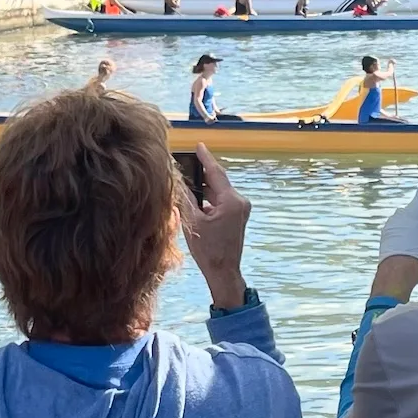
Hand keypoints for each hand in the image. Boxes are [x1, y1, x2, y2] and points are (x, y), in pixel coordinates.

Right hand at [180, 148, 250, 308]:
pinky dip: (208, 200)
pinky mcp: (238, 216)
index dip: (205, 157)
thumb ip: (185, 198)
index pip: (215, 173)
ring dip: (203, 189)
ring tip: (185, 182)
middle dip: (201, 174)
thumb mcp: (193, 222)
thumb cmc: (208, 250)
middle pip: (217, 182)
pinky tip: (194, 200)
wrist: (224, 272)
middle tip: (185, 164)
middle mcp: (240, 202)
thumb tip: (177, 179)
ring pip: (218, 192)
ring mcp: (241, 209)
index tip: (199, 145)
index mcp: (231, 201)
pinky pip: (221, 202)